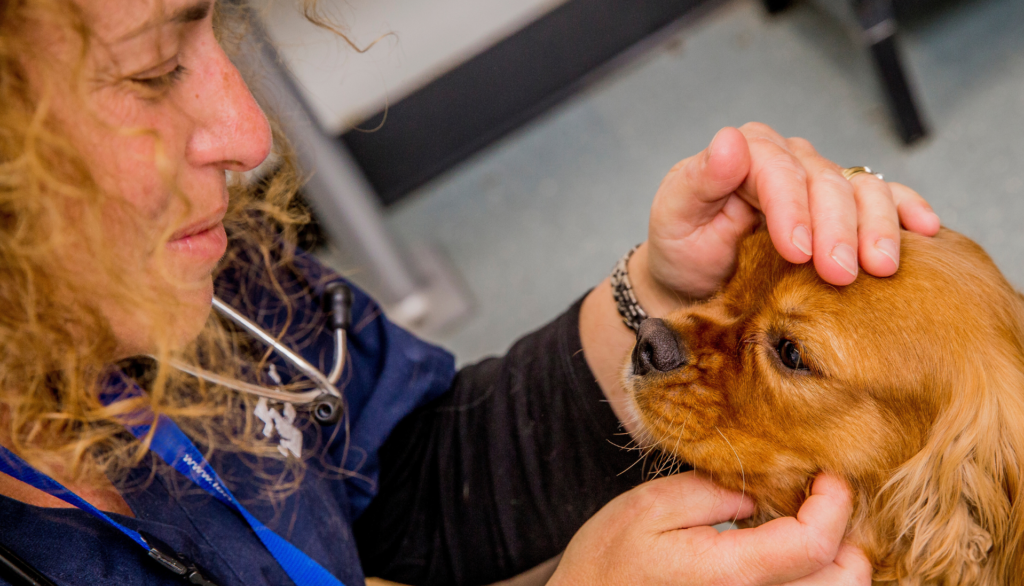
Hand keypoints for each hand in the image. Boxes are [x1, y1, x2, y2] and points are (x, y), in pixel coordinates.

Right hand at [547, 473, 870, 585]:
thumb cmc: (609, 562)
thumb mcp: (652, 507)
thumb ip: (714, 492)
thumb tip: (765, 491)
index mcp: (730, 575)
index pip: (815, 543)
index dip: (835, 502)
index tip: (829, 473)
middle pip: (843, 583)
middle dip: (849, 535)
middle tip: (826, 498)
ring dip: (835, 561)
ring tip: (809, 523)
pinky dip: (813, 578)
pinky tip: (786, 552)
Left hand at [639, 123, 940, 304]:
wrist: (697, 283)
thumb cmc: (683, 248)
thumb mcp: (674, 216)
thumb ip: (698, 180)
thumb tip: (728, 142)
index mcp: (747, 153)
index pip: (778, 168)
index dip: (792, 208)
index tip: (797, 251)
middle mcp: (791, 160)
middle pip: (826, 182)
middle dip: (837, 228)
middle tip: (840, 274)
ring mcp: (822, 181)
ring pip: (862, 190)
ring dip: (877, 227)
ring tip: (880, 267)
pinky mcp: (846, 208)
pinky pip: (887, 199)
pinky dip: (907, 211)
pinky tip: (925, 230)